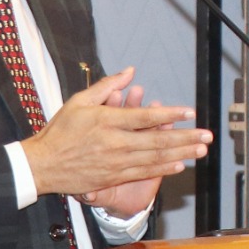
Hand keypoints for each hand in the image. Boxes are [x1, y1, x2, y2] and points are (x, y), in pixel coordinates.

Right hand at [19, 68, 208, 198]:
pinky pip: (143, 173)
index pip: (145, 117)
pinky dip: (163, 169)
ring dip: (181, 154)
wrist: (42, 165)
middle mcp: (115, 143)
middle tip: (207, 135)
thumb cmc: (60, 131)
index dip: (170, 115)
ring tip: (200, 150)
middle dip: (185, 138)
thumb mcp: (79, 101)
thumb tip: (129, 72)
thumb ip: (107, 86)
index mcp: (107, 122)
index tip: (189, 112)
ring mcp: (115, 163)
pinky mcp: (113, 177)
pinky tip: (179, 165)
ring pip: (155, 159)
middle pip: (157, 141)